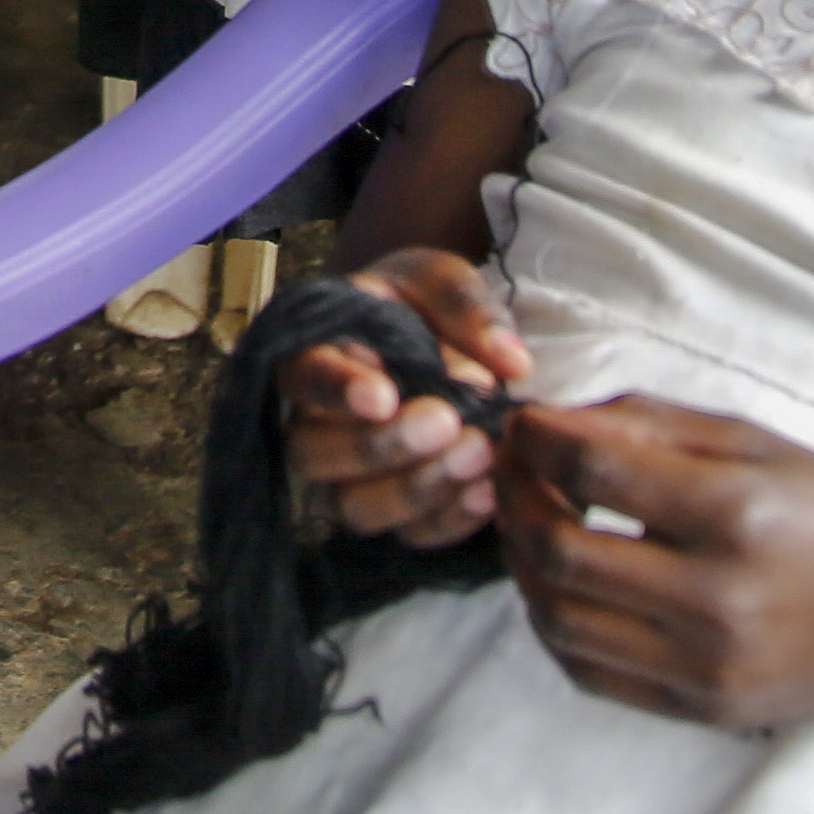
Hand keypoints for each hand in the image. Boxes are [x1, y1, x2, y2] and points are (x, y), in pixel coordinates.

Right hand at [274, 250, 532, 546]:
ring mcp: (348, 476)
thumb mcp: (439, 278)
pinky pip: (409, 534)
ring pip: (355, 506)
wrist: (437, 336)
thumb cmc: (422, 304)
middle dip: (380, 446)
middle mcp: (314, 422)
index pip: (302, 376)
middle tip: (447, 420)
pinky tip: (489, 492)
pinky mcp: (394, 512)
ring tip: (480, 454)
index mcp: (312, 352)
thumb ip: (466, 306)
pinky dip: (449, 520)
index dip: (336, 391)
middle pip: (314, 454)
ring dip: (416, 488)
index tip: (385, 395)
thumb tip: (511, 362)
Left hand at [497, 398, 813, 740]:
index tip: (522, 424)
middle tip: (511, 471)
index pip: (592, 470)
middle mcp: (718, 598)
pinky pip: (588, 670)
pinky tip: (560, 584)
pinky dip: (552, 623)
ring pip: (558, 618)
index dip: (535, 439)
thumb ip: (653, 422)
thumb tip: (554, 416)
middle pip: (559, 551)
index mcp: (736, 513)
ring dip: (521, 564)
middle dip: (513, 500)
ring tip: (529, 522)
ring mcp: (708, 664)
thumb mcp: (760, 443)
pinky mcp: (702, 707)